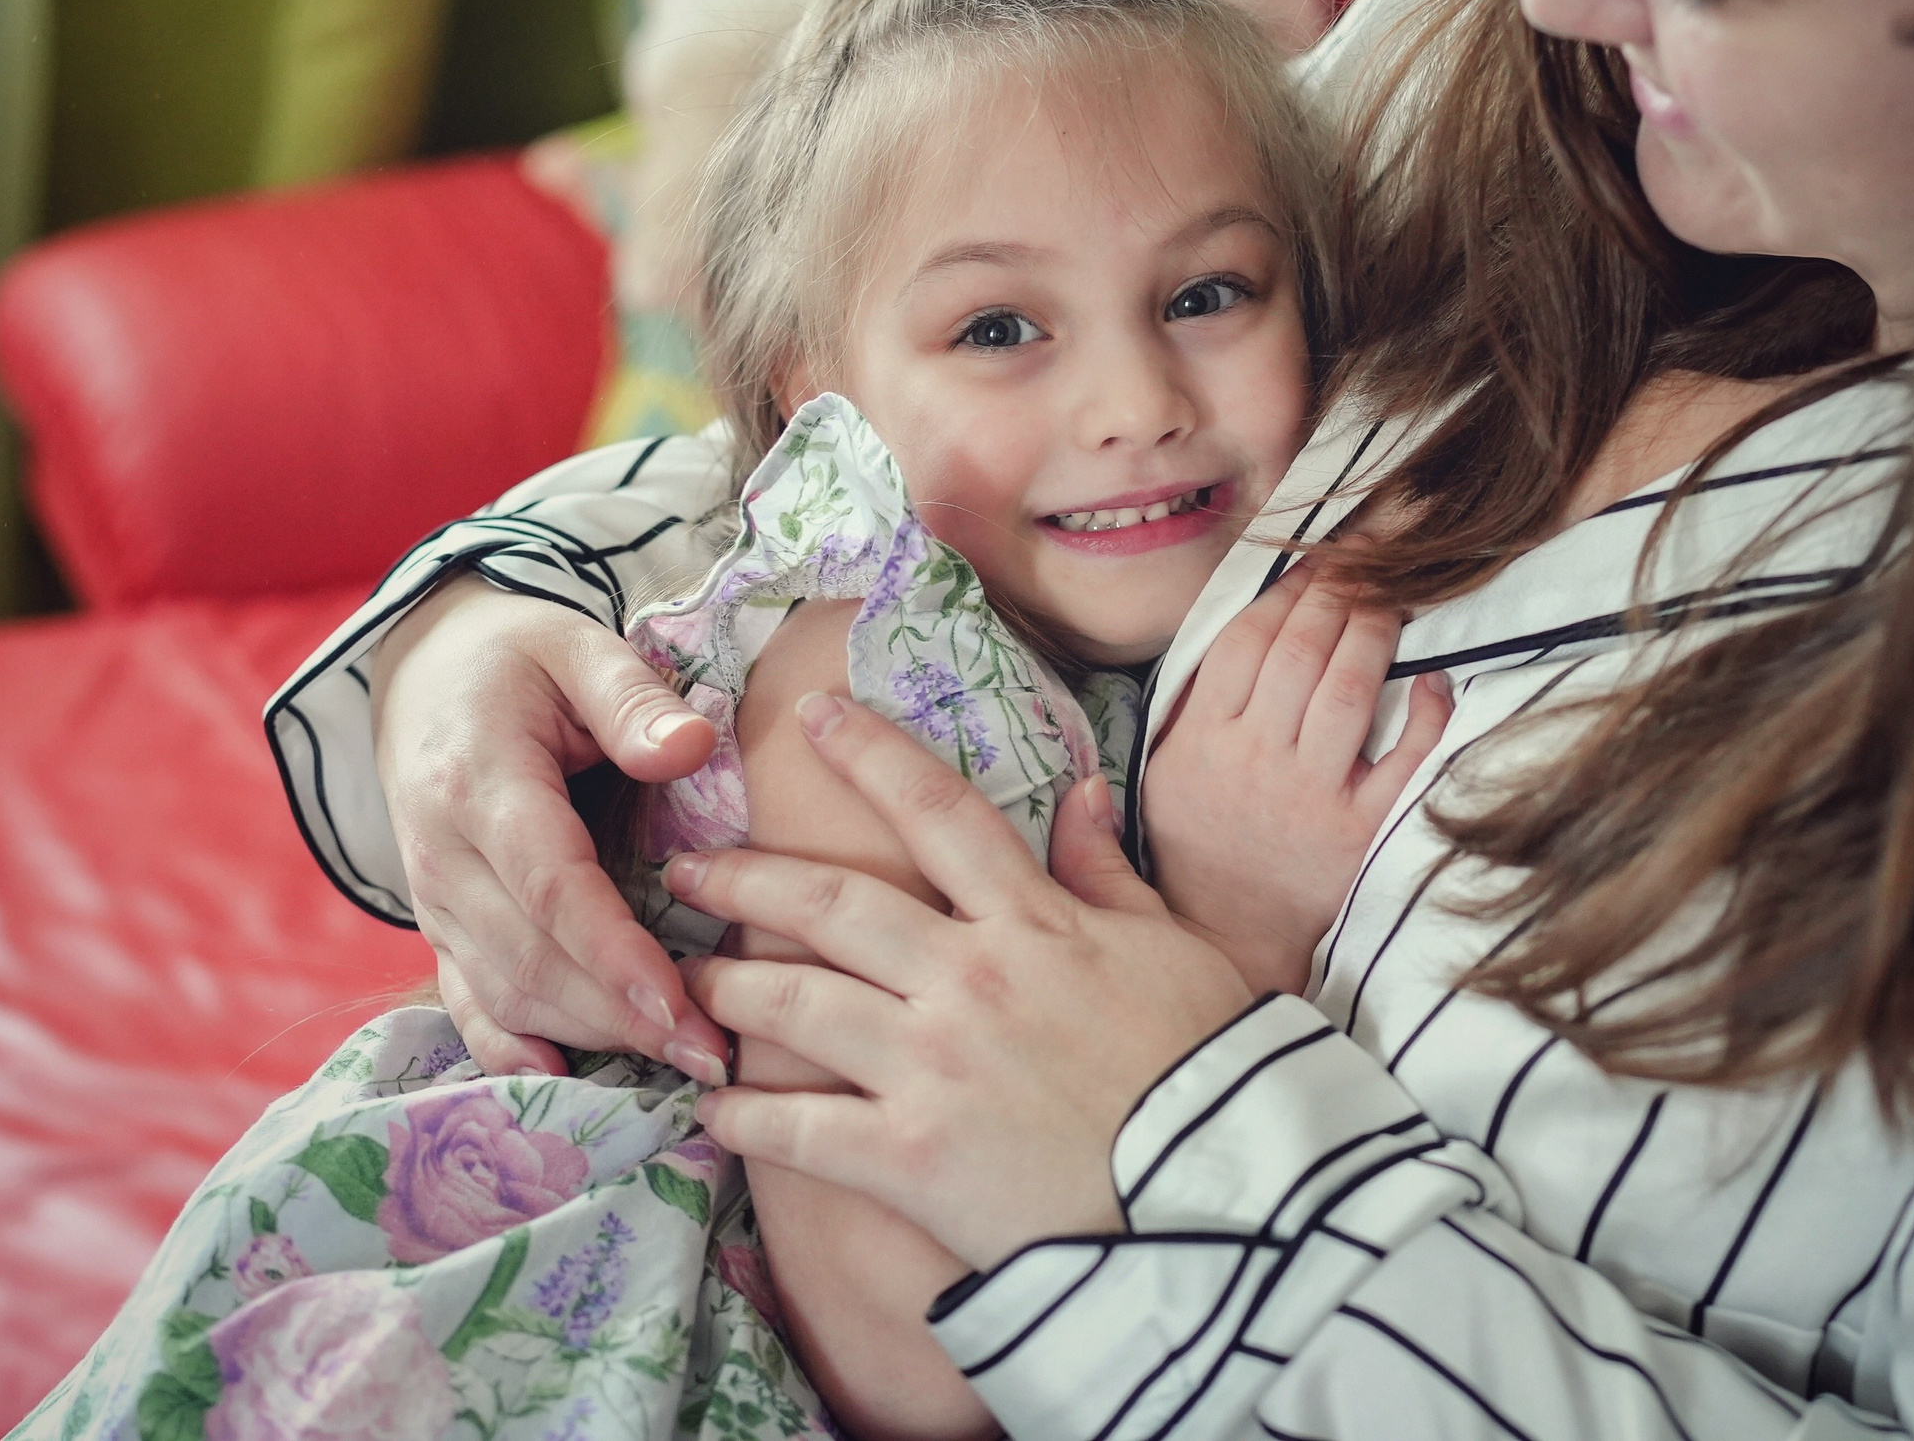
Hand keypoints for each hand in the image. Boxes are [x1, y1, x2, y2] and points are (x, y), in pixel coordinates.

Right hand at [372, 572, 731, 1080]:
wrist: (423, 673)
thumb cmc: (518, 658)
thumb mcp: (577, 645)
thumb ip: (632, 697)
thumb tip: (692, 746)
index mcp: (480, 780)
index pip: (550, 884)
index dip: (611, 951)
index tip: (678, 1003)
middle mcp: (444, 853)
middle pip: (531, 958)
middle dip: (622, 1016)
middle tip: (713, 1055)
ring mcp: (434, 899)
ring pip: (505, 992)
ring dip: (590, 1038)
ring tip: (681, 1064)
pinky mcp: (438, 925)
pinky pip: (467, 1001)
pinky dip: (512, 1051)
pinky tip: (566, 1083)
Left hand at [668, 694, 1255, 1268]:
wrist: (1226, 1200)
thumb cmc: (1215, 1070)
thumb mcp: (1176, 949)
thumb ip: (1110, 873)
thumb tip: (1081, 790)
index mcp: (1033, 921)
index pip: (937, 810)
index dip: (870, 752)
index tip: (814, 714)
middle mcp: (965, 977)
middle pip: (831, 902)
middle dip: (748, 874)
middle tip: (687, 864)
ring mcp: (930, 1066)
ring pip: (797, 1001)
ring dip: (729, 985)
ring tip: (687, 979)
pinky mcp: (909, 1158)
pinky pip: (802, 1129)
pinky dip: (747, 1117)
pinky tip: (712, 1108)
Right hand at [1143, 565, 1450, 992]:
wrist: (1229, 934)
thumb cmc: (1199, 843)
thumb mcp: (1167, 769)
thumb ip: (1193, 701)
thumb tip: (1240, 623)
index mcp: (1205, 742)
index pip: (1246, 642)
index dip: (1284, 590)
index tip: (1312, 561)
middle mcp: (1258, 763)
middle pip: (1300, 653)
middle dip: (1335, 590)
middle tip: (1364, 553)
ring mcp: (1313, 797)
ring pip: (1349, 692)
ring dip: (1374, 631)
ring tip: (1391, 593)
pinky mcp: (1361, 831)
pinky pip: (1402, 762)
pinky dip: (1426, 716)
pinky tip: (1434, 676)